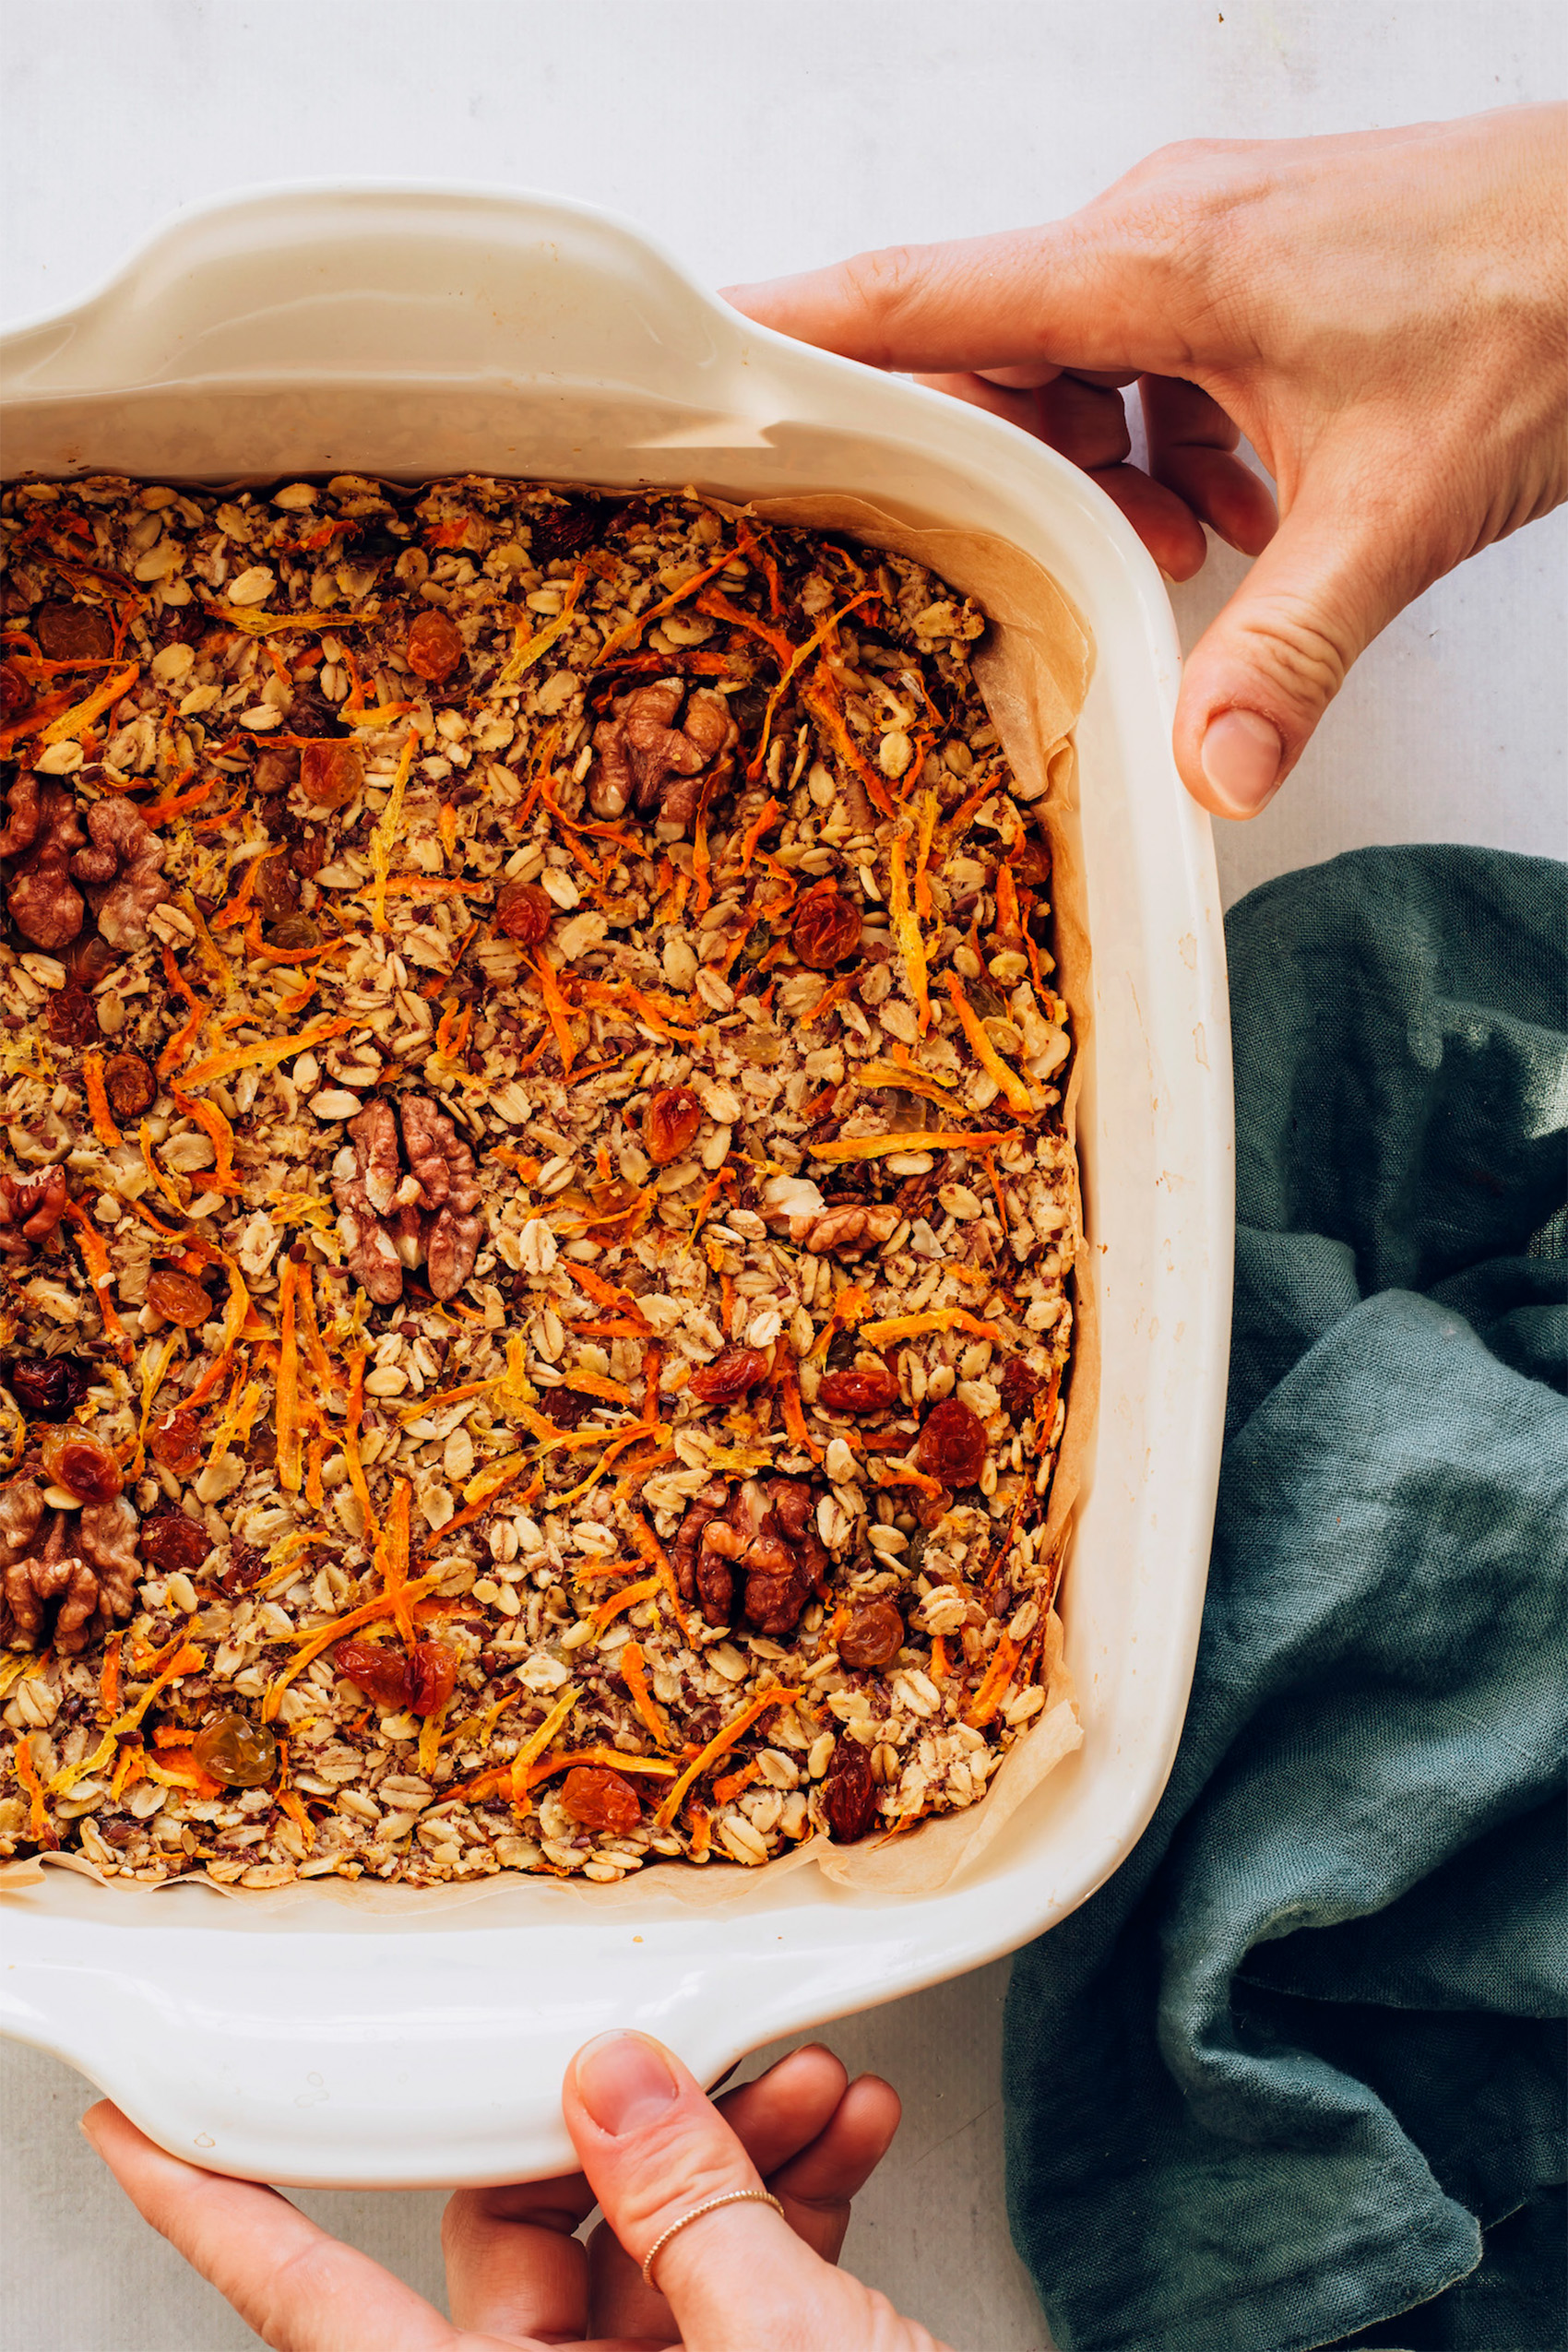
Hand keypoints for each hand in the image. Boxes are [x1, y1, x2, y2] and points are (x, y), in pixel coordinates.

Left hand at [82, 2033, 953, 2349]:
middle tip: (717, 2050)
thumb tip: (609, 2078)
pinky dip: (790, 2200)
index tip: (140, 2127)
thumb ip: (688, 2212)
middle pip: (526, 2236)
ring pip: (644, 2245)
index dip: (220, 2212)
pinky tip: (845, 2137)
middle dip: (634, 2119)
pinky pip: (726, 2279)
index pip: (317, 2306)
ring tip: (817, 2086)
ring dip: (739, 2147)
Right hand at [725, 105, 1567, 819]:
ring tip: (1169, 549)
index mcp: (1155, 266)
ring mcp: (1205, 246)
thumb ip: (1291, 649)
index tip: (687, 363)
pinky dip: (1161, 445)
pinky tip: (1232, 512)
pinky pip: (1148, 361)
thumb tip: (1206, 775)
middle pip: (981, 350)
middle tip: (963, 558)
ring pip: (1069, 364)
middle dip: (972, 463)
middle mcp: (1157, 238)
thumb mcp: (1399, 507)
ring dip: (1090, 468)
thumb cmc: (1546, 301)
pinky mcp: (1252, 270)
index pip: (918, 294)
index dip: (790, 329)